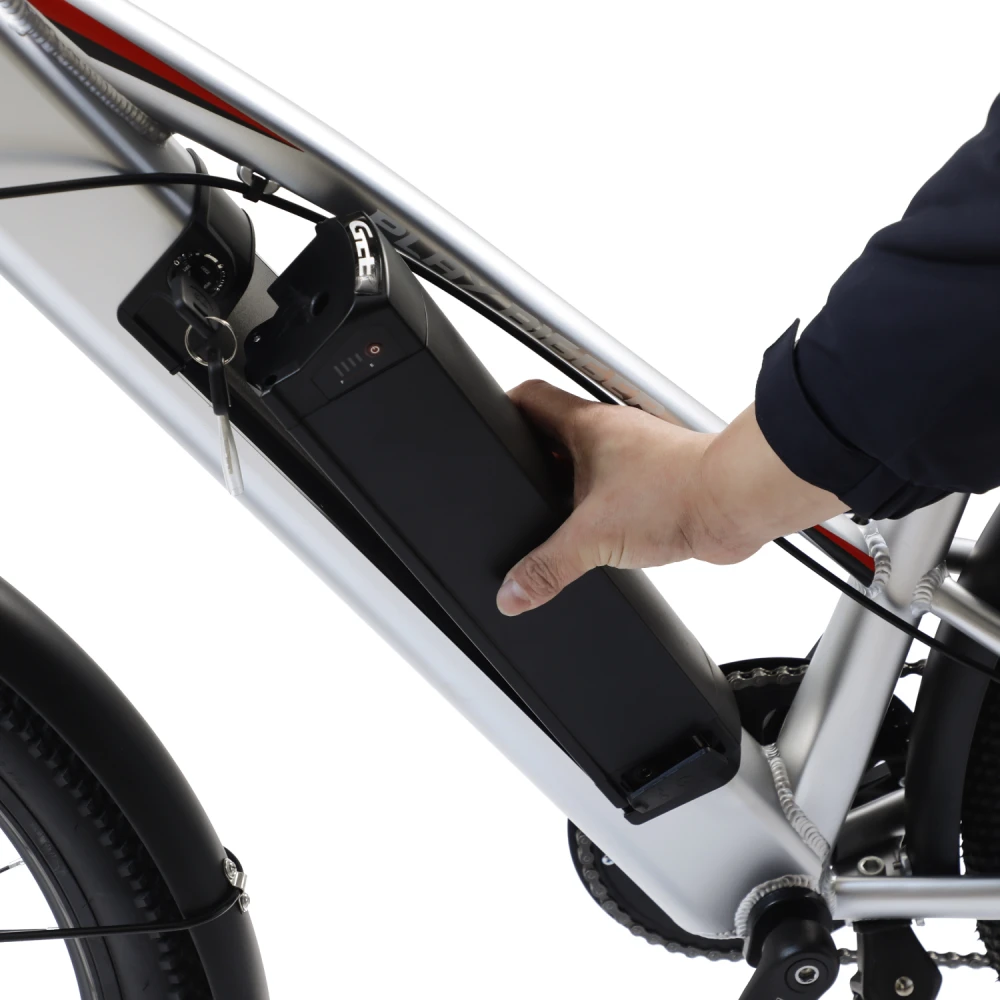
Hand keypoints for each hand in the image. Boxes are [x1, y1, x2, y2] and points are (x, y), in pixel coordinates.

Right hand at [495, 381, 847, 615]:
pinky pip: (616, 486)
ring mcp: (636, 455)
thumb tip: (513, 591)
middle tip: (512, 484)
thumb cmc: (677, 492)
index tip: (485, 426)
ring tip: (551, 514)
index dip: (501, 407)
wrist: (735, 502)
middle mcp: (612, 434)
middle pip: (554, 432)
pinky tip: (598, 532)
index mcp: (587, 426)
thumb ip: (547, 567)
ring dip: (569, 485)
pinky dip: (601, 506)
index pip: (528, 397)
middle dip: (531, 459)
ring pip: (588, 461)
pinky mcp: (658, 480)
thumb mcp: (593, 537)